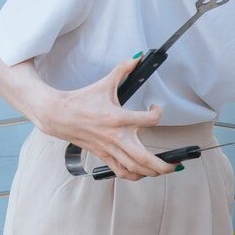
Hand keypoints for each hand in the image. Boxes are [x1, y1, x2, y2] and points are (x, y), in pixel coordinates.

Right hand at [36, 56, 176, 180]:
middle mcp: (115, 136)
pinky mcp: (103, 155)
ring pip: (133, 168)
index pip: (148, 120)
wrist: (58, 115)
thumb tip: (137, 58)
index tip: (157, 108)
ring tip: (164, 170)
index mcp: (117, 117)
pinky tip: (142, 173)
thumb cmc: (82, 100)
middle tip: (176, 164)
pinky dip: (133, 175)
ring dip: (151, 173)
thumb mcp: (104, 83)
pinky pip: (120, 171)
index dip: (157, 113)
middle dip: (162, 165)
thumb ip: (122, 70)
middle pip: (143, 157)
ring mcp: (109, 148)